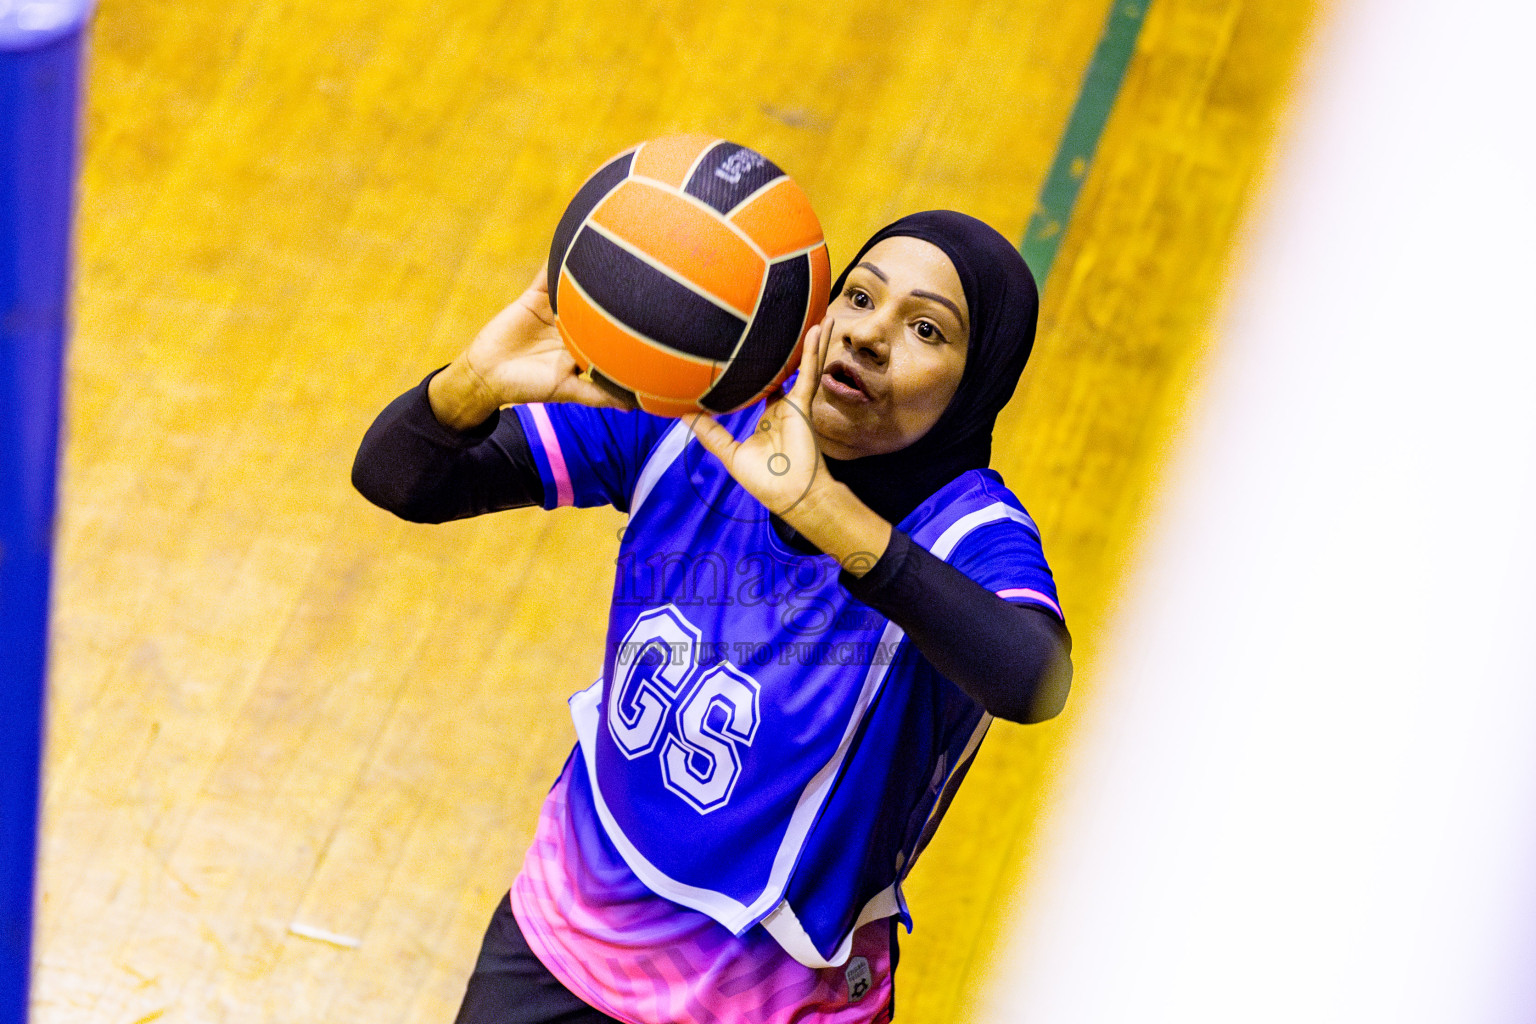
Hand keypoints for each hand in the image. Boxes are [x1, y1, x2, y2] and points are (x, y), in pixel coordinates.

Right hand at [428, 268, 634, 429]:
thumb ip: (596, 395)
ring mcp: (553, 309)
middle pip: (595, 305)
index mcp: (582, 345)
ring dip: (587, 271)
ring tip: (610, 251)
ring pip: (573, 287)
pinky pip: (545, 277)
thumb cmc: (527, 387)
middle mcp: (571, 325)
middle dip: (614, 291)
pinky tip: (568, 244)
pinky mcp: (533, 298)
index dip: (626, 322)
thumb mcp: (565, 391)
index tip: (653, 312)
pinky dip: (554, 262)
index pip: (608, 331)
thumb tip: (632, 407)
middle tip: (639, 273)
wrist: (487, 376)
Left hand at [685, 322, 830, 517]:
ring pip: (803, 365)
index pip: (762, 386)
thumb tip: (683, 416)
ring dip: (811, 341)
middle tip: (784, 323)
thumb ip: (710, 433)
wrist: (789, 493)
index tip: (745, 351)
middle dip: (787, 349)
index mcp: (768, 416)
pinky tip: (817, 328)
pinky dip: (812, 350)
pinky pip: (809, 372)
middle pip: (785, 370)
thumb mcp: (729, 453)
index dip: (756, 370)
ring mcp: (795, 403)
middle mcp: (783, 406)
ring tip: (819, 315)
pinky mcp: (803, 404)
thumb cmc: (763, 480)